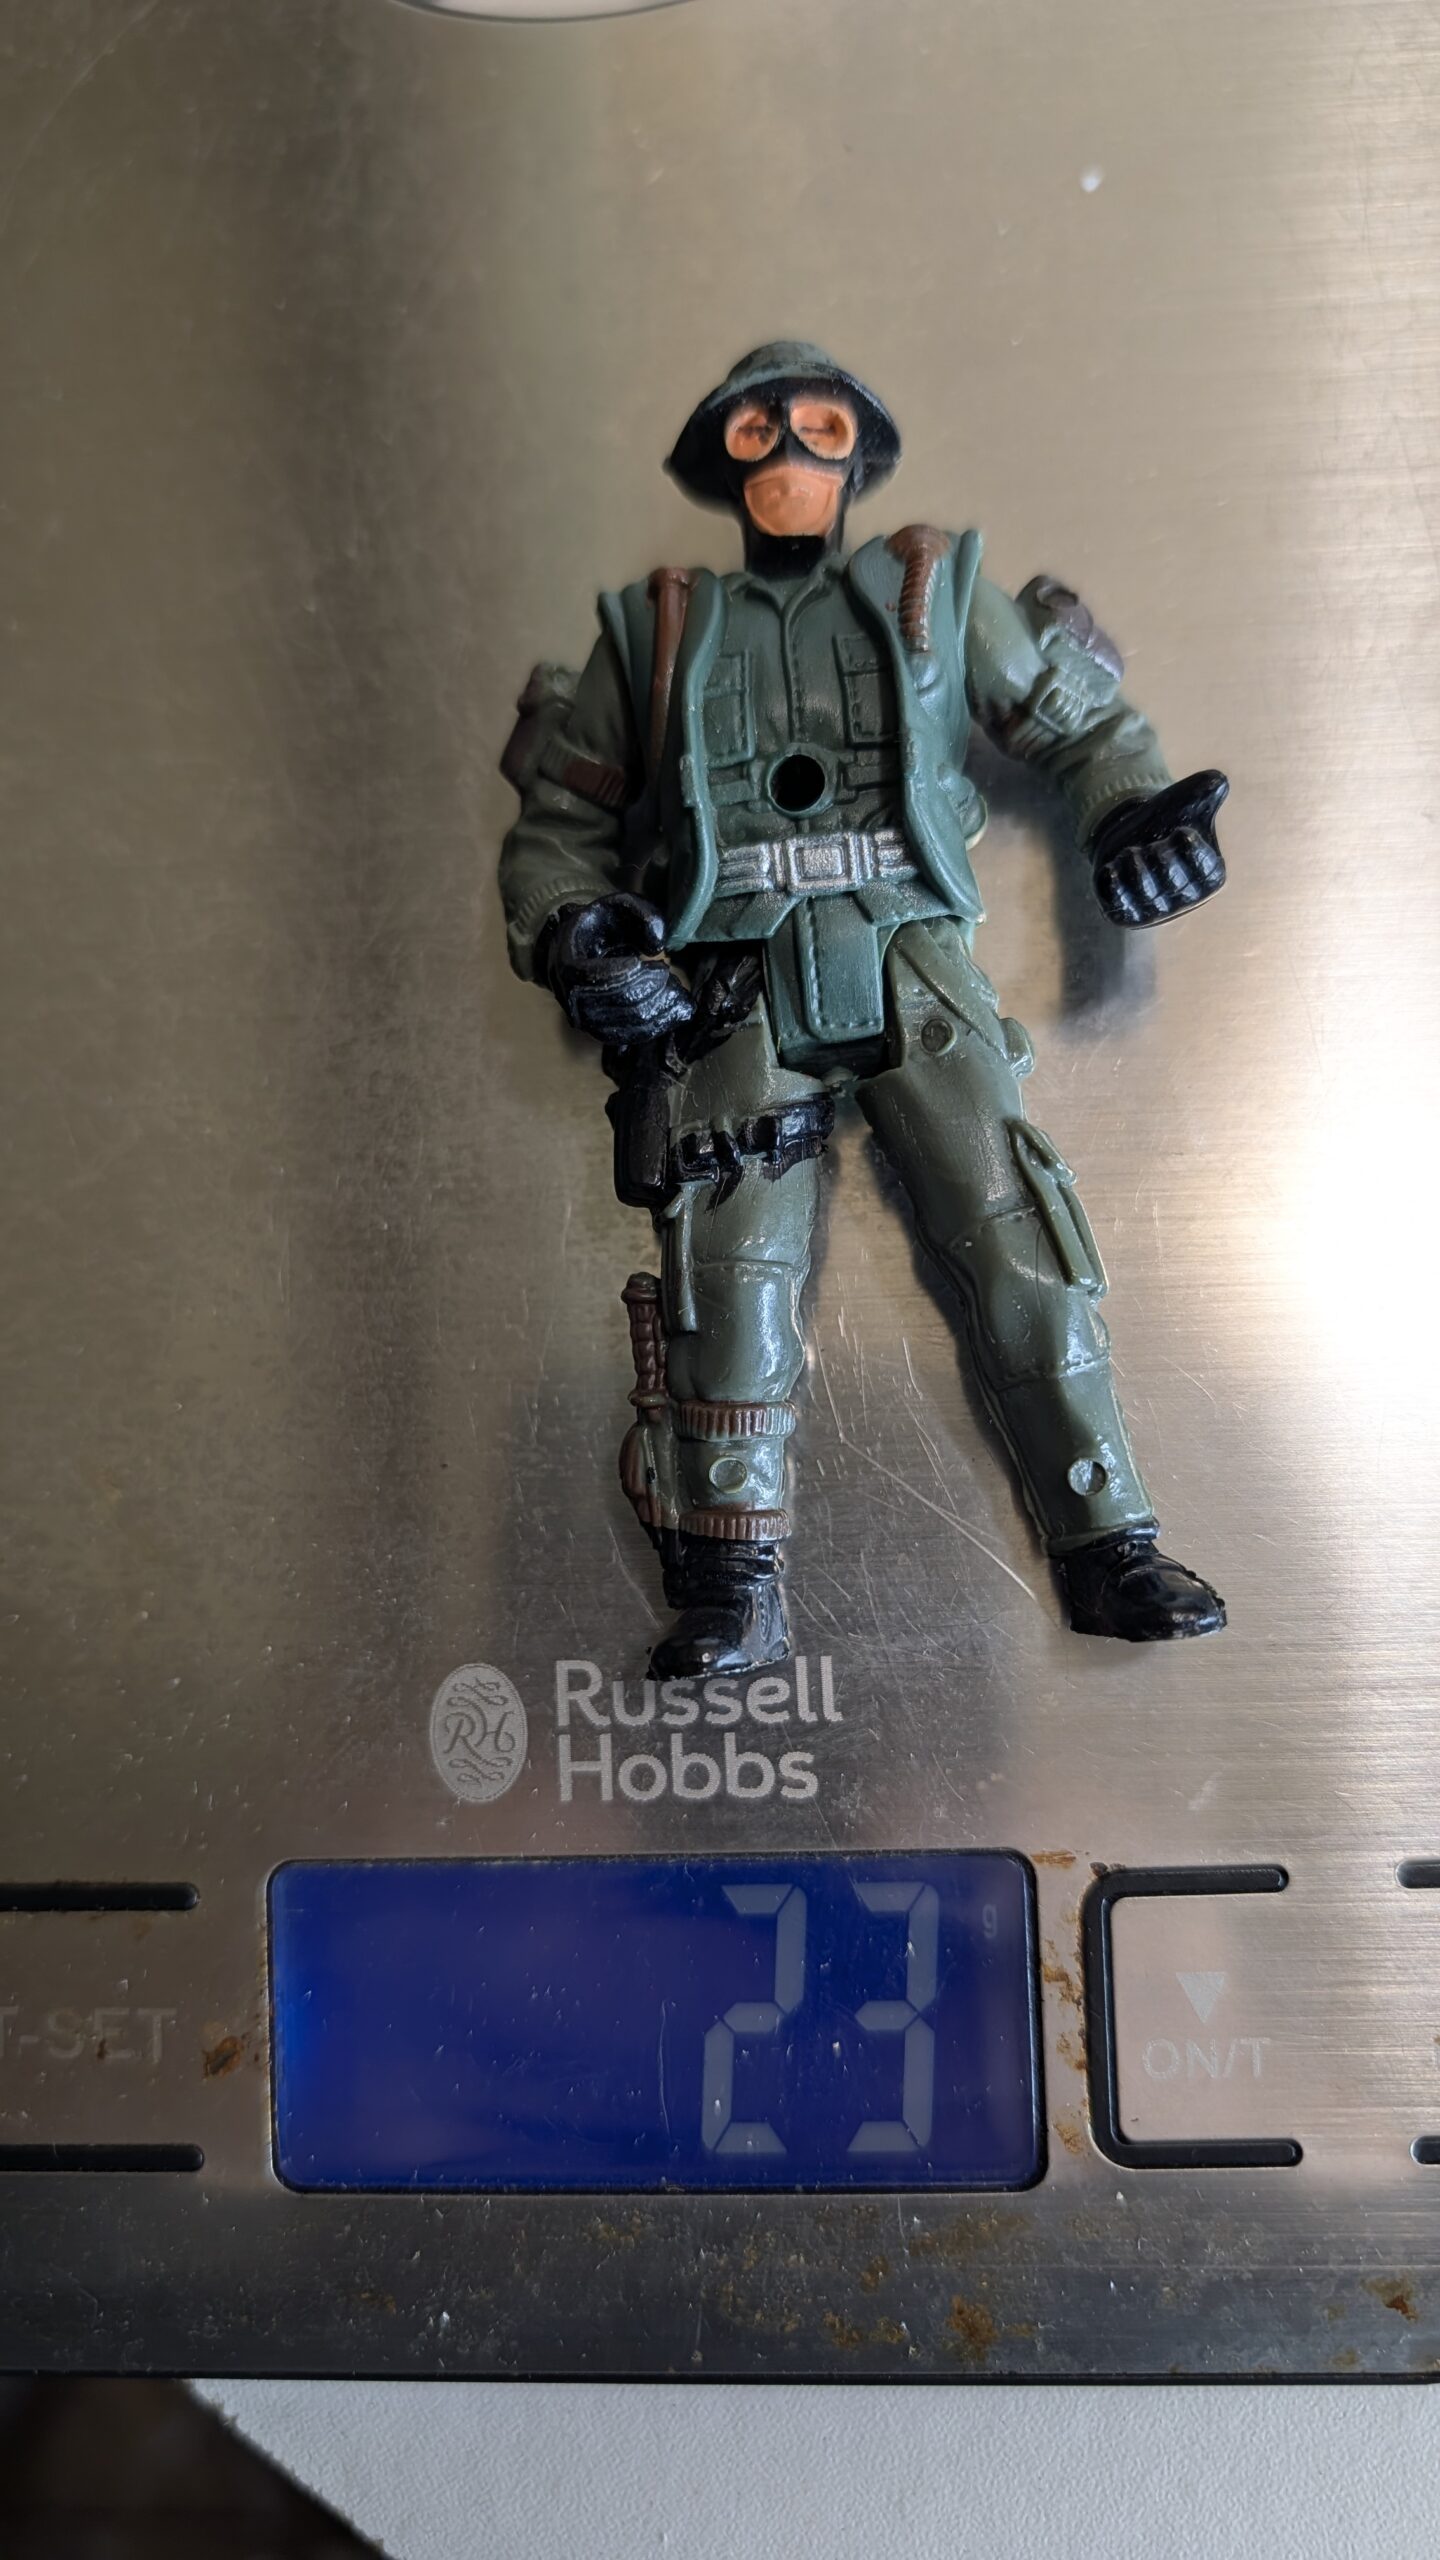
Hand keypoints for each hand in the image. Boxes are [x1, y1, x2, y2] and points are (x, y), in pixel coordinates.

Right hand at [541, 894, 693, 1045]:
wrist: (580, 950)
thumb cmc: (600, 926)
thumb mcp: (617, 906)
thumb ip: (641, 913)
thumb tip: (658, 945)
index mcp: (569, 965)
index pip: (595, 978)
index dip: (626, 975)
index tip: (653, 964)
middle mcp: (573, 999)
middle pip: (620, 1004)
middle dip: (653, 992)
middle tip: (671, 976)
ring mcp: (587, 1020)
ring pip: (629, 1025)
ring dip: (661, 1010)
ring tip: (679, 992)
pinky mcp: (603, 1032)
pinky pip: (632, 1036)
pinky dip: (659, 1024)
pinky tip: (676, 1010)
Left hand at [1090, 770, 1228, 928]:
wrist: (1132, 836)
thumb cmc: (1168, 821)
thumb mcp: (1187, 802)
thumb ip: (1206, 791)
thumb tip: (1217, 782)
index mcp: (1208, 876)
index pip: (1206, 872)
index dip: (1193, 853)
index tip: (1182, 832)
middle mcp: (1184, 898)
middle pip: (1174, 884)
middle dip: (1162, 861)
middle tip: (1153, 845)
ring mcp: (1154, 910)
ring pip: (1145, 894)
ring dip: (1137, 872)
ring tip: (1130, 852)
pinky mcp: (1126, 913)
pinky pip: (1119, 906)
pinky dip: (1114, 889)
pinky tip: (1110, 870)